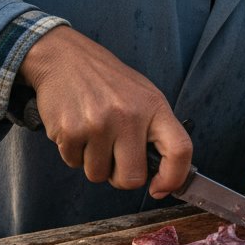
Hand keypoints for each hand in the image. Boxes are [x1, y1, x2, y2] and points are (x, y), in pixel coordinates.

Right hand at [18, 25, 192, 197]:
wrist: (64, 57)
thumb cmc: (106, 79)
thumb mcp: (142, 94)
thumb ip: (154, 130)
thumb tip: (165, 174)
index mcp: (153, 106)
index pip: (179, 150)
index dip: (174, 177)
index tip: (160, 187)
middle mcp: (128, 115)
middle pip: (132, 178)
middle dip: (120, 176)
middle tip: (113, 156)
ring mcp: (98, 123)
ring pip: (98, 175)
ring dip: (93, 162)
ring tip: (92, 133)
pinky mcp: (70, 130)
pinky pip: (74, 164)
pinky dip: (74, 153)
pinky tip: (76, 127)